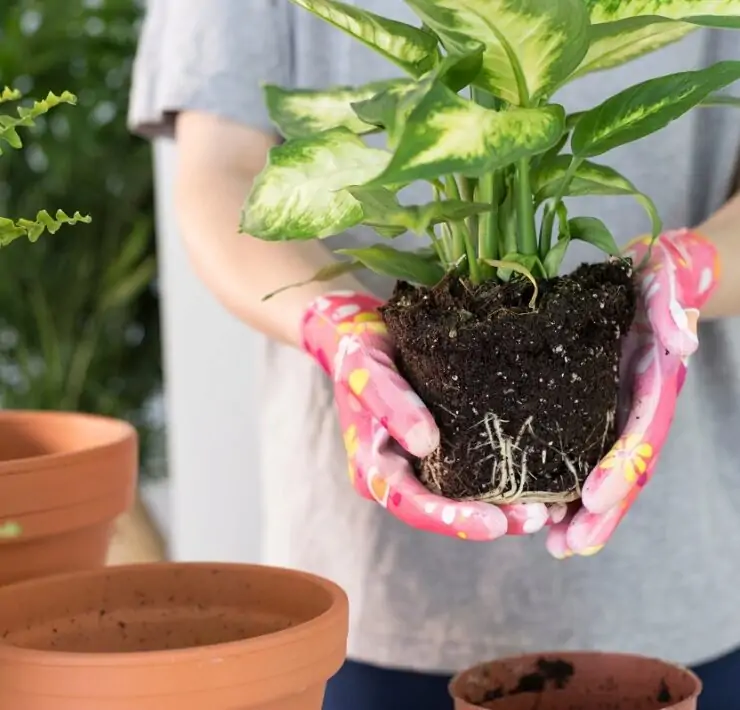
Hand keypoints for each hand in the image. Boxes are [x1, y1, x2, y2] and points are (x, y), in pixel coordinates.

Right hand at [301, 291, 549, 540]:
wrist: (362, 338)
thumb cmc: (359, 352)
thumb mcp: (365, 368)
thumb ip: (388, 402)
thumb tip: (423, 443)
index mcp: (373, 468)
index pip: (410, 504)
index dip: (449, 519)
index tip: (492, 523)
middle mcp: (398, 475)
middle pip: (443, 512)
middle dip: (489, 520)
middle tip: (536, 517)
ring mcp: (422, 465)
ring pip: (463, 498)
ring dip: (504, 507)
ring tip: (548, 508)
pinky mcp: (444, 450)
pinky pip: (474, 473)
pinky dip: (504, 481)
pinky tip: (540, 482)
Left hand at [547, 229, 719, 557]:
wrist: (644, 277)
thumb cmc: (652, 278)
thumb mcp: (663, 283)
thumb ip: (673, 307)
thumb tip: (685, 342)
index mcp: (653, 382)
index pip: (641, 432)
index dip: (621, 467)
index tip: (595, 499)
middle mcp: (635, 405)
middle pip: (625, 468)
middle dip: (601, 512)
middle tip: (569, 546)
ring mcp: (614, 410)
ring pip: (601, 470)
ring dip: (582, 513)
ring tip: (555, 545)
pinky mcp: (589, 407)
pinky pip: (578, 452)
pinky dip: (564, 484)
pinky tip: (543, 511)